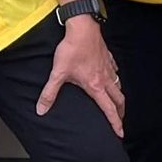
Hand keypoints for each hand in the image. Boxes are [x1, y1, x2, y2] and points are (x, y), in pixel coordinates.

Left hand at [35, 16, 123, 135]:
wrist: (82, 28)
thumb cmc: (72, 49)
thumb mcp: (58, 72)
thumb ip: (49, 93)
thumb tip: (41, 109)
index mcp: (95, 86)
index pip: (108, 109)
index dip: (115, 123)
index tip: (120, 133)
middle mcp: (105, 78)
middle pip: (118, 99)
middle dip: (121, 112)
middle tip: (120, 120)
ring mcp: (108, 67)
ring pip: (118, 85)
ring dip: (119, 96)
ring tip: (117, 102)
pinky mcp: (108, 56)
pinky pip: (115, 69)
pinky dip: (115, 76)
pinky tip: (112, 75)